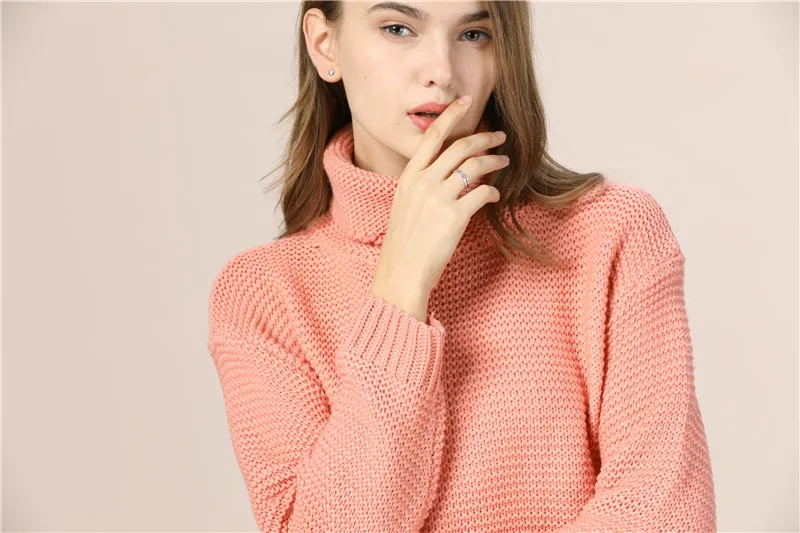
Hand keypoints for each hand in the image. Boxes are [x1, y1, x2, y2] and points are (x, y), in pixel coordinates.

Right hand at [370, 95, 508, 321]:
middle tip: (499, 136)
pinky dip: (491, 192)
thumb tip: (446, 172)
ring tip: (504, 163)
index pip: (432, 136)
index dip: (451, 115)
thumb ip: (421, 185)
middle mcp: (423, 183)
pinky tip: (494, 196)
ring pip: (474, 166)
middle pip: (460, 147)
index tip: (466, 101)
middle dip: (484, 137)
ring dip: (494, 162)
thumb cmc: (404, 244)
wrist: (401, 274)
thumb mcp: (404, 206)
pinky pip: (481, 193)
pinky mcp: (454, 216)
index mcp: (408, 177)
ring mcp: (438, 198)